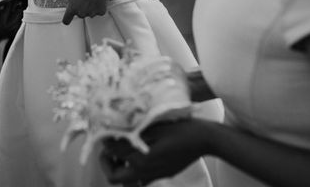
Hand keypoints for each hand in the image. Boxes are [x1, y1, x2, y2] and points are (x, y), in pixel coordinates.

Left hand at [43, 0, 112, 24]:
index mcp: (72, 8)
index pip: (66, 20)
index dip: (66, 18)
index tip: (68, 14)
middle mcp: (82, 12)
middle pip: (79, 14)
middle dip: (80, 8)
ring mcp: (92, 12)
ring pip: (89, 13)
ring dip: (89, 8)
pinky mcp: (102, 10)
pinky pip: (99, 12)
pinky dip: (98, 7)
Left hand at [99, 119, 213, 185]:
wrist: (204, 139)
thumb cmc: (180, 129)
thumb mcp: (153, 128)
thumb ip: (131, 136)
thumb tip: (110, 138)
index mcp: (141, 160)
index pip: (112, 154)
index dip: (105, 143)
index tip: (105, 133)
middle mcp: (145, 172)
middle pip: (114, 177)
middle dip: (107, 162)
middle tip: (109, 148)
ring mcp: (155, 176)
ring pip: (127, 181)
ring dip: (120, 167)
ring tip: (123, 151)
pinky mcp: (162, 175)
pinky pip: (141, 179)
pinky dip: (134, 169)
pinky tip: (140, 154)